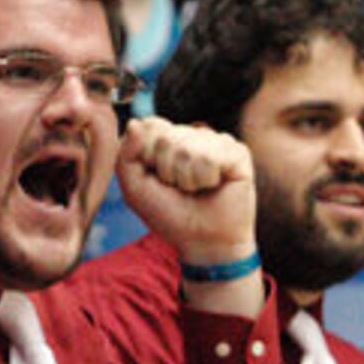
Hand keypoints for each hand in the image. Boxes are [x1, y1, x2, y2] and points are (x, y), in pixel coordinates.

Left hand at [117, 118, 257, 265]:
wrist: (202, 241)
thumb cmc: (168, 213)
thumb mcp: (134, 186)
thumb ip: (126, 154)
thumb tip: (135, 122)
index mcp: (168, 138)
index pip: (150, 125)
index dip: (147, 157)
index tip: (156, 178)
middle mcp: (193, 136)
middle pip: (167, 137)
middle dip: (166, 170)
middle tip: (179, 188)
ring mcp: (217, 142)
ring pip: (189, 147)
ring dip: (186, 178)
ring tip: (196, 189)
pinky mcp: (238, 153)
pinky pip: (211, 156)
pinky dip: (205, 178)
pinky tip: (213, 186)